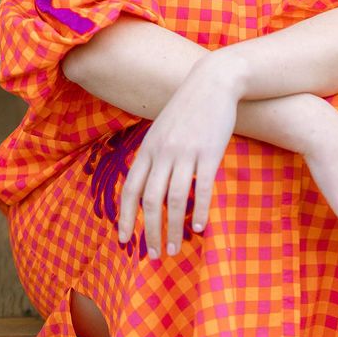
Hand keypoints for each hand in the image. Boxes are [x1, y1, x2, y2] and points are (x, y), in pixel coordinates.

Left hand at [116, 55, 238, 257]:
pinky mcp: (209, 152)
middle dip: (150, 232)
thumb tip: (147, 185)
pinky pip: (201, 188)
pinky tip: (199, 228)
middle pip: (150, 200)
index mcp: (148, 148)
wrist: (213, 81)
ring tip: (175, 248)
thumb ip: (154, 155)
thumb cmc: (188, 108)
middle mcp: (162, 152)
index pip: (130, 189)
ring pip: (174, 199)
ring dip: (172, 228)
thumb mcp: (162, 129)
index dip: (125, 217)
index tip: (124, 241)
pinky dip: (199, 211)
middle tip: (155, 255)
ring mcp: (185, 152)